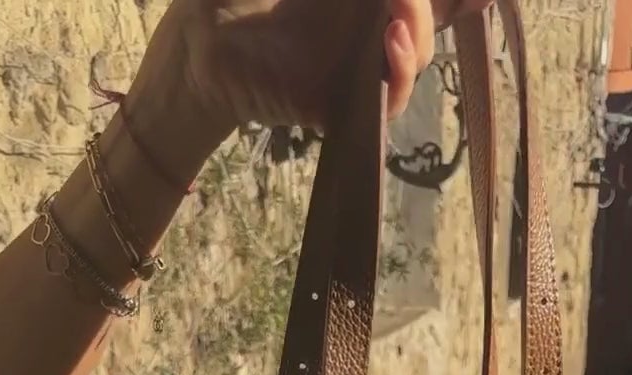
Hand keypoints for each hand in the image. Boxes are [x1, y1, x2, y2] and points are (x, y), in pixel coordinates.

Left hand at [139, 0, 492, 144]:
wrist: (196, 40)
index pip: (423, 0)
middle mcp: (366, 27)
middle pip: (432, 15)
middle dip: (435, 6)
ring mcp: (357, 67)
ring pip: (417, 54)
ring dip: (420, 32)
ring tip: (398, 16)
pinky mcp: (342, 107)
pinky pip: (388, 99)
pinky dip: (399, 73)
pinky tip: (392, 41)